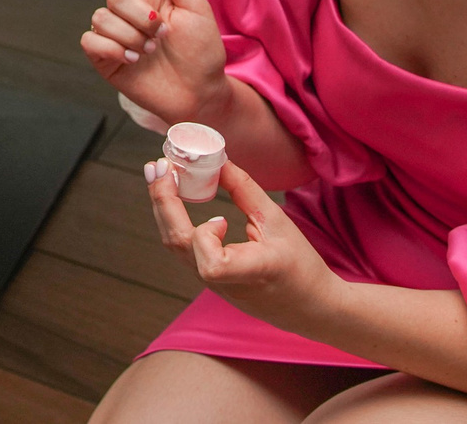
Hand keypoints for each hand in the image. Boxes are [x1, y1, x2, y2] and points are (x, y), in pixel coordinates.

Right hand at [79, 0, 228, 127]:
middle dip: (140, 16)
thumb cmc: (201, 50)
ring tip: (151, 51)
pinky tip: (133, 59)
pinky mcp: (106, 58)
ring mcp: (114, 35)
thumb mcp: (196, 8)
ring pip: (100, 18)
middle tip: (162, 33)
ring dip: (130, 35)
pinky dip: (112, 48)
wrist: (201, 92)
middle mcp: (126, 12)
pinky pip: (90, 41)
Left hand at [149, 159, 337, 330]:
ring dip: (163, 207)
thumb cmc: (300, 264)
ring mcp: (213, 284)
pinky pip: (182, 248)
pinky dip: (173, 218)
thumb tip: (216, 159)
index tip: (221, 219)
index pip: (212, 266)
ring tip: (159, 173)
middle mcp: (226, 281)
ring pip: (175, 246)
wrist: (308, 306)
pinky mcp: (208, 280)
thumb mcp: (278, 222)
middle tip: (158, 165)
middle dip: (163, 201)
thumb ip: (244, 190)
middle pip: (180, 245)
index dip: (206, 237)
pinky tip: (173, 195)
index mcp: (253, 270)